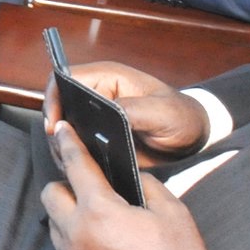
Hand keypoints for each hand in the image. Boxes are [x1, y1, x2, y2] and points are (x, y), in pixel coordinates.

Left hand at [42, 122, 212, 249]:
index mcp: (100, 211)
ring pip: (53, 222)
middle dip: (65, 183)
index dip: (69, 143)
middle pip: (51, 193)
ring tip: (95, 215)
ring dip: (67, 212)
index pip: (76, 165)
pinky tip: (98, 242)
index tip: (63, 131)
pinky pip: (63, 248)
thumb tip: (135, 180)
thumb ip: (150, 187)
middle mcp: (77, 233)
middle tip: (87, 185)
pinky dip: (73, 237)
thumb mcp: (174, 216)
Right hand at [44, 65, 211, 163]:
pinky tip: (82, 171)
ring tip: (71, 164)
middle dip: (57, 128)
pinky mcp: (101, 136)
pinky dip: (76, 156)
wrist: (196, 138)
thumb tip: (106, 114)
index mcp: (108, 78)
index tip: (56, 125)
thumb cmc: (183, 116)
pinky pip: (79, 143)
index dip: (54, 98)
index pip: (65, 78)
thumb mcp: (162, 112)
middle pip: (59, 104)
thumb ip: (133, 110)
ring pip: (65, 127)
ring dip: (64, 144)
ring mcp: (97, 117)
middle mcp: (97, 94)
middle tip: (63, 151)